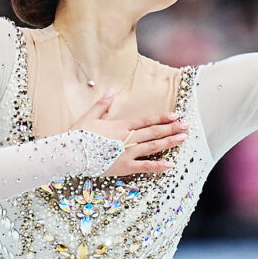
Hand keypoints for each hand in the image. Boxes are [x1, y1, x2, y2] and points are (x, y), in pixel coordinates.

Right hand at [72, 89, 187, 175]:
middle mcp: (128, 138)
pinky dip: (157, 166)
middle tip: (186, 126)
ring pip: (153, 147)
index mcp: (121, 126)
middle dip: (171, 128)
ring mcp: (127, 153)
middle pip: (154, 132)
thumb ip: (103, 104)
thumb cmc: (79, 136)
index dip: (161, 117)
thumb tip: (111, 91)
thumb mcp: (90, 117)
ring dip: (169, 142)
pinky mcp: (124, 167)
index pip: (146, 120)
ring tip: (182, 139)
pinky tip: (170, 164)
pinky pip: (144, 167)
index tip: (175, 115)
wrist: (71, 154)